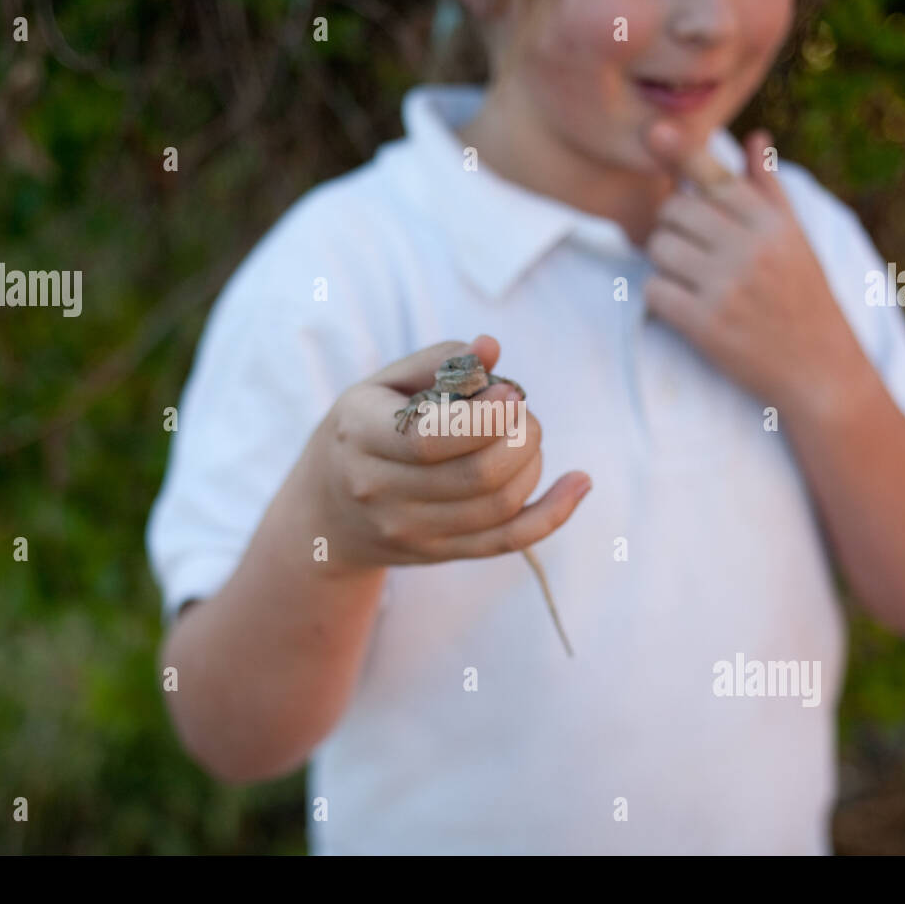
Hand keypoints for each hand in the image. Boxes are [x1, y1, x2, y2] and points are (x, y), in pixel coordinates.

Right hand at [309, 335, 590, 568]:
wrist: (325, 515)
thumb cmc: (363, 431)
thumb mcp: (381, 384)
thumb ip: (438, 361)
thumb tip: (490, 349)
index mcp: (360, 435)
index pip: (432, 438)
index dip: (486, 417)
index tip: (509, 392)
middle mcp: (380, 491)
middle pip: (476, 476)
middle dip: (520, 435)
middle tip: (521, 410)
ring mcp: (410, 530)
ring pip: (498, 506)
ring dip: (531, 463)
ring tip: (527, 435)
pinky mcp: (440, 554)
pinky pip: (508, 541)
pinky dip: (553, 513)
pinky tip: (579, 483)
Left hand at [642, 123, 871, 415]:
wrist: (822, 373)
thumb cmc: (806, 302)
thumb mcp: (796, 241)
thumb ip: (769, 190)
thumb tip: (757, 138)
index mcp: (774, 224)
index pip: (716, 177)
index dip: (682, 153)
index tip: (655, 131)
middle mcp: (751, 249)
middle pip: (675, 211)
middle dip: (672, 228)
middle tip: (689, 250)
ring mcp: (728, 286)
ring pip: (659, 249)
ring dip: (664, 263)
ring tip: (689, 280)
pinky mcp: (706, 324)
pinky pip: (654, 291)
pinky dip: (659, 298)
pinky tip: (680, 307)